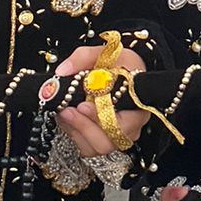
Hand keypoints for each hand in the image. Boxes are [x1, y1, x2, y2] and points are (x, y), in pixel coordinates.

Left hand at [54, 43, 148, 157]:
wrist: (124, 70)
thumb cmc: (122, 64)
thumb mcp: (106, 53)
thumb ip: (83, 57)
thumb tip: (63, 70)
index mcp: (137, 105)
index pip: (121, 123)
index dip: (99, 119)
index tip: (83, 105)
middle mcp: (131, 125)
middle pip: (107, 141)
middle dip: (83, 127)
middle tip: (67, 110)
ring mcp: (118, 135)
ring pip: (96, 147)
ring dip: (76, 131)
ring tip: (65, 112)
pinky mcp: (104, 139)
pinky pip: (88, 147)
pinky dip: (75, 135)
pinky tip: (68, 119)